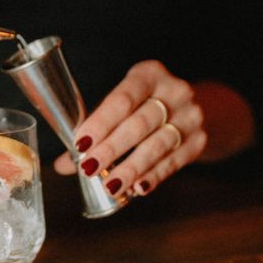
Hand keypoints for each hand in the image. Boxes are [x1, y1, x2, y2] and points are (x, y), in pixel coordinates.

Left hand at [53, 60, 207, 196]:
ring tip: (110, 184)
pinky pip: (173, 162)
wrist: (201, 106)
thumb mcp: (124, 104)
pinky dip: (153, 176)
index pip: (122, 100)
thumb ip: (95, 130)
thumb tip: (62, 165)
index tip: (80, 143)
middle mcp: (174, 91)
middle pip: (138, 124)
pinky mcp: (199, 140)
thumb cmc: (147, 104)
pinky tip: (137, 188)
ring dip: (130, 168)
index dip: (100, 123)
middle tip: (89, 167)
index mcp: (149, 74)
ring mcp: (191, 116)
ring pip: (157, 145)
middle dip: (111, 148)